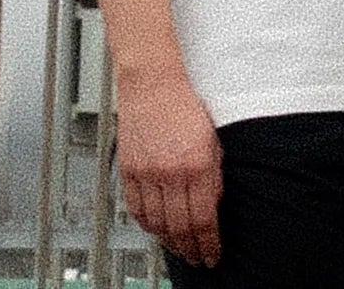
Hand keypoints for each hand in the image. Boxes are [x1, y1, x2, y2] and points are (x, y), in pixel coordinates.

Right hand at [114, 69, 223, 267]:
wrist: (154, 85)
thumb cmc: (187, 106)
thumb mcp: (215, 141)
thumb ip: (214, 176)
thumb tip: (213, 205)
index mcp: (197, 165)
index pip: (203, 219)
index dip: (209, 243)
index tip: (214, 254)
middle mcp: (170, 173)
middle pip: (179, 226)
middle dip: (191, 248)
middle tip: (199, 258)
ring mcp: (146, 173)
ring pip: (156, 222)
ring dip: (169, 241)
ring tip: (180, 249)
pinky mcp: (128, 170)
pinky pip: (136, 208)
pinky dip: (147, 224)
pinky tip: (157, 230)